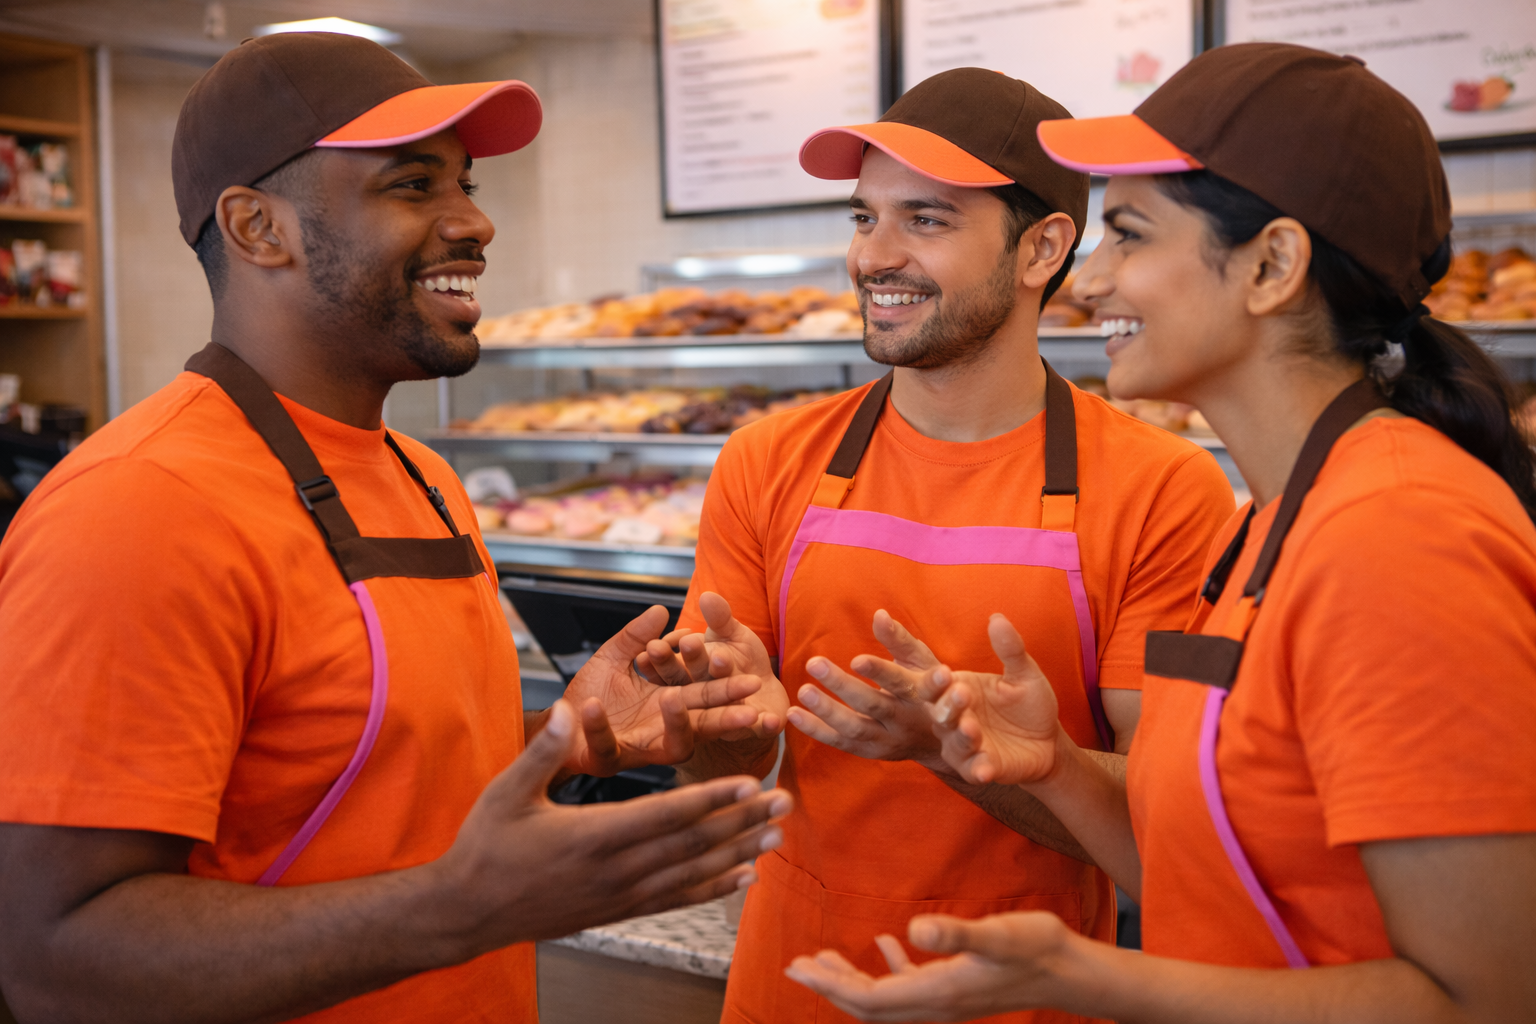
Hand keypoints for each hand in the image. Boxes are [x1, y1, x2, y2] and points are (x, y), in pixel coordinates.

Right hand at [437, 700, 793, 956]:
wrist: (469, 911)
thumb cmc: (487, 845)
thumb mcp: (507, 791)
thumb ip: (543, 751)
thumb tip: (565, 706)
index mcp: (593, 835)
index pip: (666, 816)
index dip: (711, 801)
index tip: (748, 784)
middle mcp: (615, 869)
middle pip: (692, 845)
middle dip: (741, 822)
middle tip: (783, 803)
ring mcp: (619, 894)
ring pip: (692, 874)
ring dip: (737, 853)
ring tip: (775, 835)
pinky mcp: (618, 910)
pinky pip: (675, 900)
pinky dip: (712, 889)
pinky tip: (742, 877)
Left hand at [562, 605, 765, 774]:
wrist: (558, 722)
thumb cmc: (592, 693)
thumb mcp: (614, 657)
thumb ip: (635, 636)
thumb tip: (661, 609)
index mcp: (670, 704)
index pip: (707, 696)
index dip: (729, 690)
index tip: (753, 680)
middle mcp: (662, 730)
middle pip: (704, 726)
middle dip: (725, 719)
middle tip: (747, 712)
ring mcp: (638, 748)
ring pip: (671, 747)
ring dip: (676, 726)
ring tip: (672, 698)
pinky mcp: (607, 759)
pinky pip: (607, 746)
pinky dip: (599, 726)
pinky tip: (594, 703)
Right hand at [635, 592, 787, 743]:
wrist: (765, 692)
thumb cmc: (740, 659)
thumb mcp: (731, 635)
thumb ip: (720, 619)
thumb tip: (707, 596)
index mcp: (688, 679)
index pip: (671, 667)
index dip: (665, 655)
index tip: (658, 640)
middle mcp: (701, 704)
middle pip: (690, 686)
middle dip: (689, 663)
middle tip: (690, 642)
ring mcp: (725, 722)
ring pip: (720, 713)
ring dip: (722, 694)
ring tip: (723, 666)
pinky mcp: (753, 733)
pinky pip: (758, 731)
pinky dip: (763, 725)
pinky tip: (769, 720)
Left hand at [784, 911, 1073, 1021]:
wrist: (1070, 970)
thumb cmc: (1035, 948)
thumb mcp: (995, 934)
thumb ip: (954, 934)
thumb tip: (911, 928)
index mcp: (935, 993)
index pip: (868, 999)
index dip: (830, 984)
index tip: (799, 965)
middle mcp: (935, 1005)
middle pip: (868, 1006)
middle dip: (830, 986)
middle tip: (796, 964)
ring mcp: (946, 999)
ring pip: (885, 998)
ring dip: (852, 980)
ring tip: (823, 959)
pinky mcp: (957, 988)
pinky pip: (910, 986)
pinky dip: (889, 969)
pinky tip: (883, 944)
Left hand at [787, 610, 953, 772]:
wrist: (947, 738)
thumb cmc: (930, 688)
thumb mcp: (923, 662)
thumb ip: (899, 640)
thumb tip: (879, 614)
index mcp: (920, 694)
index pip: (900, 682)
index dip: (879, 672)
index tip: (856, 659)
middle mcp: (905, 720)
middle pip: (873, 705)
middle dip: (842, 686)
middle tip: (814, 663)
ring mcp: (888, 740)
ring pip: (855, 728)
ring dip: (826, 711)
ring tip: (803, 691)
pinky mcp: (872, 752)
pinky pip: (841, 742)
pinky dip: (816, 730)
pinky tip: (793, 714)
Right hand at [921, 614, 1061, 785]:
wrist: (1048, 740)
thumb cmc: (1027, 703)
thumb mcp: (1023, 674)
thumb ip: (1010, 649)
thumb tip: (997, 618)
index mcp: (954, 691)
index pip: (933, 685)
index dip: (933, 680)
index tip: (943, 672)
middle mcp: (951, 720)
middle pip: (939, 713)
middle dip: (948, 705)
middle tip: (961, 694)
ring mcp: (963, 747)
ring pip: (955, 743)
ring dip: (962, 736)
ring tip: (971, 727)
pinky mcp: (979, 769)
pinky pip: (975, 770)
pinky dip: (979, 769)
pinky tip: (985, 769)